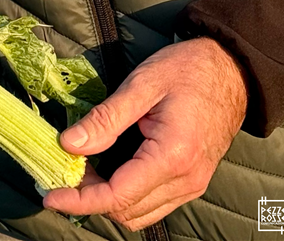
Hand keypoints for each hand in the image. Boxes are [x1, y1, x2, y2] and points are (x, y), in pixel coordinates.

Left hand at [43, 37, 247, 230]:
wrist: (232, 69)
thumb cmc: (188, 70)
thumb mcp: (141, 85)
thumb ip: (105, 119)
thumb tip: (68, 144)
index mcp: (173, 156)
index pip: (118, 196)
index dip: (79, 200)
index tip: (51, 195)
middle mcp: (186, 179)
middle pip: (126, 212)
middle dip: (89, 198)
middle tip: (65, 169)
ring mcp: (193, 184)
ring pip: (139, 215)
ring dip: (106, 200)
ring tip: (83, 171)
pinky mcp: (192, 181)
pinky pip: (153, 205)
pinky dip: (125, 197)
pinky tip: (107, 173)